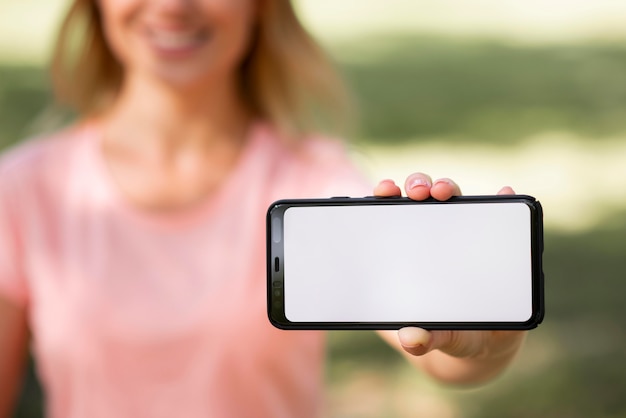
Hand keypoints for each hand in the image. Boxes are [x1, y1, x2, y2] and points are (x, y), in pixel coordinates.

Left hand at [374, 172, 524, 381]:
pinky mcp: (494, 241)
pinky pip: (498, 214)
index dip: (386, 195)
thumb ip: (423, 338)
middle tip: (417, 193)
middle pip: (421, 199)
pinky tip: (504, 192)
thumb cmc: (448, 331)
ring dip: (447, 187)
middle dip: (417, 185)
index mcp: (409, 250)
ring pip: (453, 200)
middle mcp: (434, 236)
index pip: (393, 214)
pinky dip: (501, 199)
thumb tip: (411, 339)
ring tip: (444, 191)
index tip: (383, 190)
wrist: (485, 340)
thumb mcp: (435, 336)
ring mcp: (464, 236)